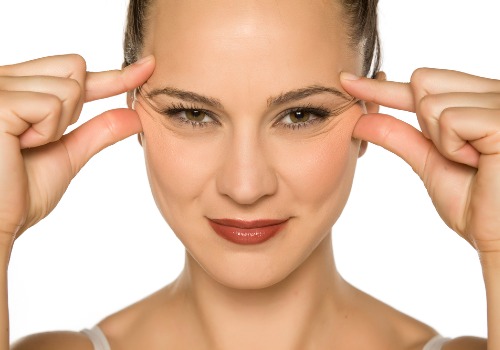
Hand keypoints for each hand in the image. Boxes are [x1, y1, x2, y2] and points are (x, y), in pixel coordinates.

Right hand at [0, 54, 154, 249]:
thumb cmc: (17, 194)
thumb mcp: (67, 154)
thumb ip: (98, 131)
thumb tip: (136, 115)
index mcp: (15, 88)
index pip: (72, 71)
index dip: (111, 74)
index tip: (147, 68)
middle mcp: (2, 78)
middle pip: (74, 69)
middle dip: (72, 111)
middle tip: (39, 140)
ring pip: (69, 88)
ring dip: (57, 127)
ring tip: (22, 146)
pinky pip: (51, 105)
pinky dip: (46, 133)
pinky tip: (17, 146)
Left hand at [341, 68, 499, 252]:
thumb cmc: (475, 203)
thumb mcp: (429, 162)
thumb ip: (398, 136)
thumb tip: (360, 118)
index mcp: (480, 99)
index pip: (423, 82)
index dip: (383, 85)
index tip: (346, 81)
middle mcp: (494, 93)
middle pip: (422, 80)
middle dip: (425, 122)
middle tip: (457, 155)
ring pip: (430, 102)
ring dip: (441, 142)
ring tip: (474, 162)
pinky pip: (449, 120)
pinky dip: (452, 148)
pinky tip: (480, 162)